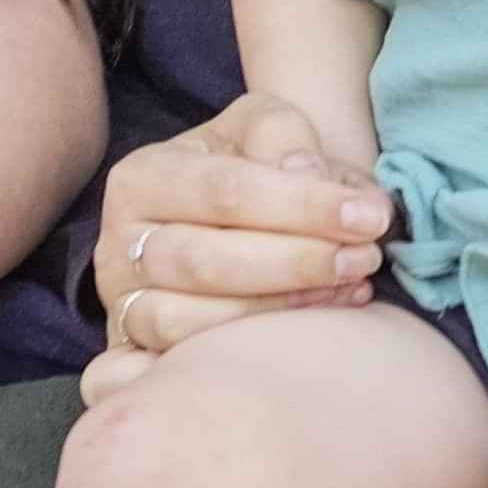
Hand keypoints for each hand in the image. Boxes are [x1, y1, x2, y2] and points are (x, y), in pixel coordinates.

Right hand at [80, 94, 389, 397]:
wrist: (221, 225)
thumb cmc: (248, 172)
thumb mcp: (260, 129)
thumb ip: (283, 136)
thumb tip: (309, 175)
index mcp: (143, 177)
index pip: (225, 190)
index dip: (303, 205)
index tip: (370, 216)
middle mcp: (117, 243)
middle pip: (206, 260)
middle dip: (298, 261)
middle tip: (367, 257)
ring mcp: (123, 304)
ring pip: (193, 318)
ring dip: (283, 308)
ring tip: (352, 284)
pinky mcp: (136, 351)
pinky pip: (186, 359)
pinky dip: (252, 345)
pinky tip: (313, 318)